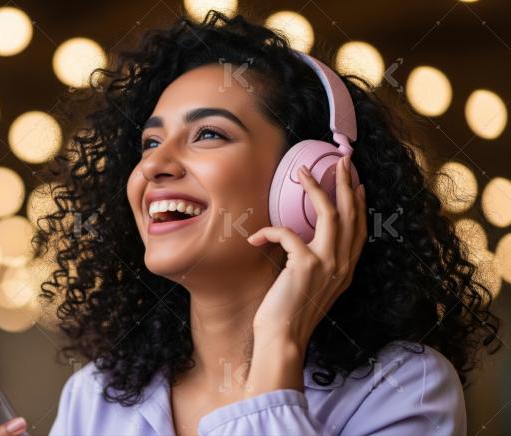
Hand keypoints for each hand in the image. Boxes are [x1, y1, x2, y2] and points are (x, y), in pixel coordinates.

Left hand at [247, 155, 366, 350]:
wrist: (283, 339)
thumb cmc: (288, 313)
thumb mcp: (309, 286)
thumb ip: (313, 264)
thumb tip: (302, 244)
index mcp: (345, 269)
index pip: (360, 229)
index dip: (359, 204)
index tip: (356, 183)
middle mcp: (342, 265)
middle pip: (351, 214)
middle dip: (346, 184)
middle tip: (342, 161)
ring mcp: (328, 264)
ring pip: (330, 214)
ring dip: (316, 189)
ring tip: (302, 172)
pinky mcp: (306, 265)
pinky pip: (288, 234)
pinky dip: (269, 232)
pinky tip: (255, 239)